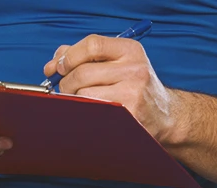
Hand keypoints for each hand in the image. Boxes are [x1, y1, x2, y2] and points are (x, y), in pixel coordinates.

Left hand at [43, 34, 175, 140]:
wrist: (163, 115)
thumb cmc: (133, 87)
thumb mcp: (117, 64)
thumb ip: (85, 56)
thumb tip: (53, 64)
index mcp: (130, 50)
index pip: (92, 44)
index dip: (69, 56)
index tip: (59, 67)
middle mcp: (135, 69)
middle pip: (83, 72)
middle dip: (65, 83)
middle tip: (65, 90)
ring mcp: (134, 92)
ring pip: (84, 94)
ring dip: (74, 100)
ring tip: (80, 102)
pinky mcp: (129, 115)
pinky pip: (92, 112)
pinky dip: (84, 112)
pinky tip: (88, 112)